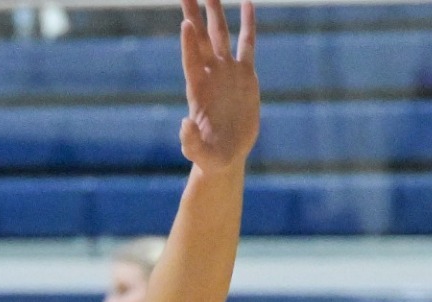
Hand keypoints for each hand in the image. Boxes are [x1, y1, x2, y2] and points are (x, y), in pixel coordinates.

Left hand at [176, 0, 258, 172]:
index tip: (185, 23)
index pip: (191, 62)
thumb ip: (190, 141)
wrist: (226, 154)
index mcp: (198, 91)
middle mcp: (210, 75)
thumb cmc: (209, 156)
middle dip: (194, 15)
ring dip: (215, 12)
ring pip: (220, 34)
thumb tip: (183, 124)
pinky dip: (248, 24)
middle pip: (201, 39)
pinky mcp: (245, 74)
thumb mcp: (199, 153)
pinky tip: (247, 3)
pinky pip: (247, 44)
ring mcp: (227, 71)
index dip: (189, 44)